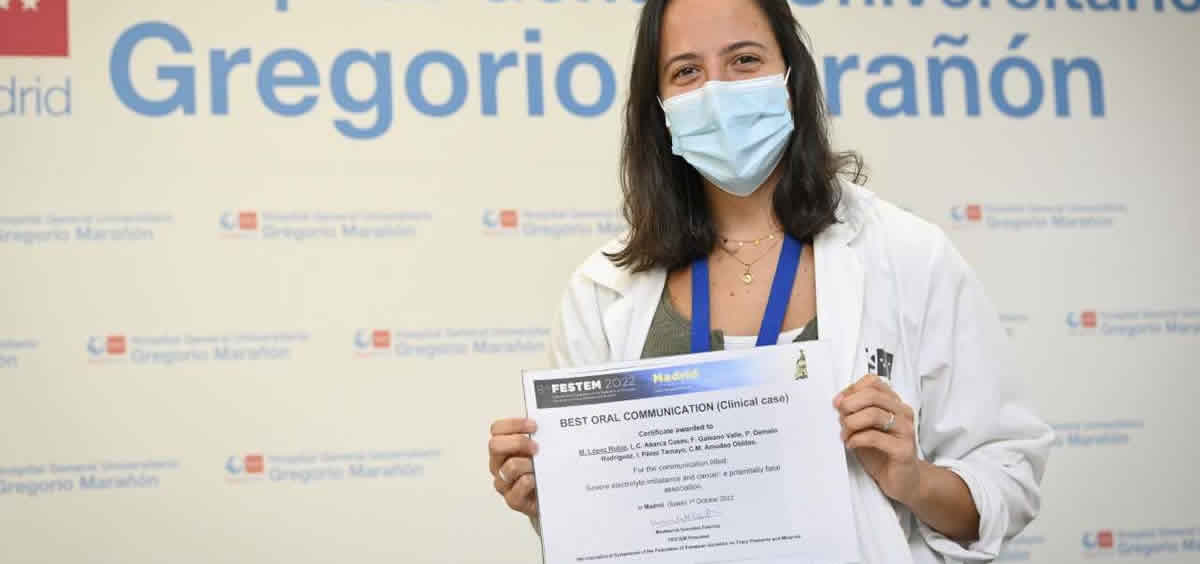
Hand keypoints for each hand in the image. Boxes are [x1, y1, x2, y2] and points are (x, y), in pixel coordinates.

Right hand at [488, 418, 539, 518]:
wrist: (551, 497)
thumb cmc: (543, 470)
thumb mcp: (540, 449)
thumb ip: (539, 437)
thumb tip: (549, 424)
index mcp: (503, 448)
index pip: (497, 429)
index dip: (514, 424)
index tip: (534, 426)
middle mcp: (499, 464)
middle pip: (495, 445)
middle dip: (518, 442)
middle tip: (536, 447)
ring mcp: (504, 482)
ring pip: (509, 467)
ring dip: (528, 464)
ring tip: (542, 467)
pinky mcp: (513, 500)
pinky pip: (515, 490)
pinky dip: (528, 483)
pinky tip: (538, 481)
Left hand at [834, 374, 921, 506]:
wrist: (904, 481)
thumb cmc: (883, 453)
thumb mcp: (865, 428)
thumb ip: (855, 413)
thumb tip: (838, 402)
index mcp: (895, 404)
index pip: (873, 382)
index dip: (852, 389)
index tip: (838, 402)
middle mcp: (903, 413)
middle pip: (872, 395)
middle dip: (850, 405)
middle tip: (840, 417)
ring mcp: (905, 431)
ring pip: (874, 414)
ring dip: (851, 423)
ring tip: (845, 434)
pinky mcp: (903, 450)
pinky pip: (875, 437)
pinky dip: (857, 439)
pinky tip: (851, 444)